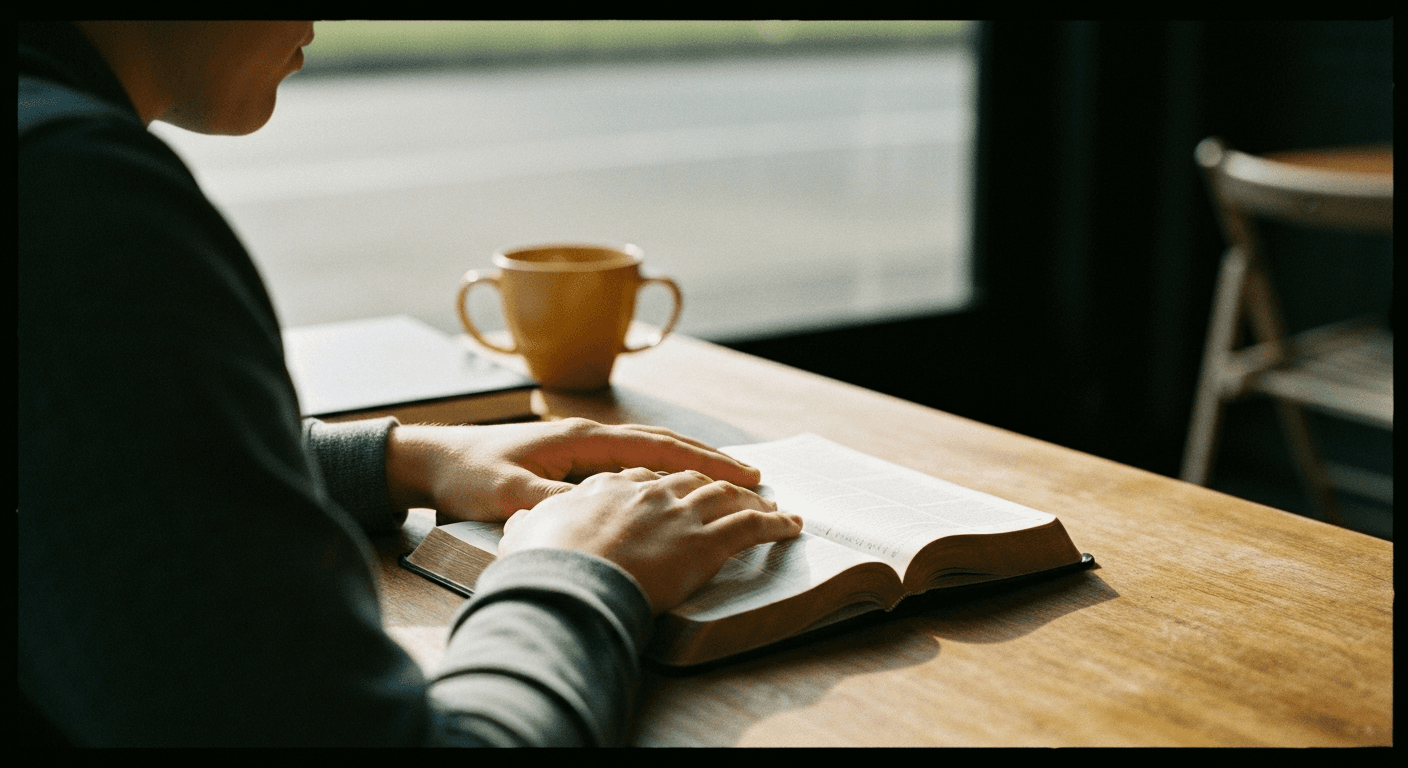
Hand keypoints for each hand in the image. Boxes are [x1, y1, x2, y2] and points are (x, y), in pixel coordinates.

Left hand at [384, 418, 764, 522]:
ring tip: (728, 481)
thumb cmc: (467, 475)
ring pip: (650, 452)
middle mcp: (587, 436)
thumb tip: (589, 517)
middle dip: (709, 460)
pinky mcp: (569, 460)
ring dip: (689, 464)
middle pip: (664, 444)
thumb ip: (551, 505)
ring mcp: (580, 446)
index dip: (702, 461)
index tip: (742, 473)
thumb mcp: (508, 495)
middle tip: (753, 477)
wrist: (431, 459)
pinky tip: (672, 490)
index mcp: (582, 439)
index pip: (657, 447)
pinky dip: (661, 472)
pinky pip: (630, 463)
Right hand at [498, 467, 803, 612]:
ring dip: (751, 498)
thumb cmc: (538, 561)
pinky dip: (775, 524)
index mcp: (603, 485)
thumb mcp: (520, 531)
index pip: (640, 474)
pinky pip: (750, 527)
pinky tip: (791, 526)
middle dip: (715, 478)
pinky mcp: (703, 542)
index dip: (662, 479)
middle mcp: (646, 490)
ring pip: (724, 495)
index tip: (675, 484)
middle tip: (736, 482)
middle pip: (689, 477)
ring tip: (769, 501)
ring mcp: (676, 512)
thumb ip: (527, 524)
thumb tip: (521, 526)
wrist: (564, 577)